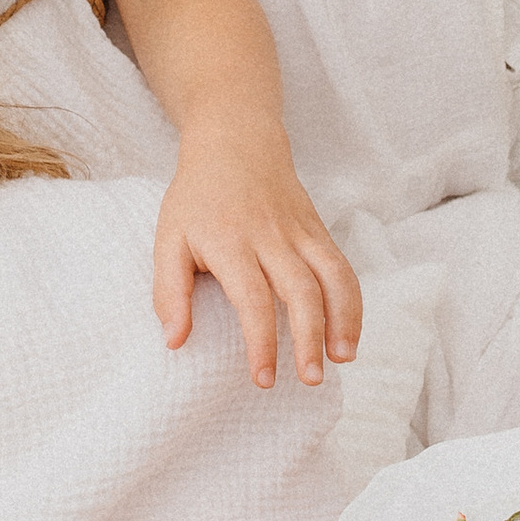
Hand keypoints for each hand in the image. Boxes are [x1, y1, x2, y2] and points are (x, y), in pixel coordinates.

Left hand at [151, 130, 361, 389]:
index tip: (264, 379)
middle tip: (311, 380)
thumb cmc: (197, 197)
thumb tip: (174, 342)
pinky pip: (342, 267)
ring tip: (342, 359)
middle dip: (310, 338)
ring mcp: (300, 231)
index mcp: (230, 241)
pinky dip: (351, 302)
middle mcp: (271, 236)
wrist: (235, 140)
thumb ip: (169, 293)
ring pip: (333, 277)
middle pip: (301, 291)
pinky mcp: (318, 230)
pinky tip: (348, 335)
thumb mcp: (168, 239)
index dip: (261, 342)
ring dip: (343, 320)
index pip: (252, 299)